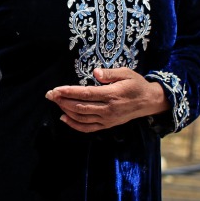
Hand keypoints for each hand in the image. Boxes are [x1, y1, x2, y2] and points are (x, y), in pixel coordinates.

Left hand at [45, 67, 169, 132]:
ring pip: (82, 117)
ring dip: (66, 110)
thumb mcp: (126, 73)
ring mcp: (108, 119)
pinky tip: (64, 118)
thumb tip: (96, 72)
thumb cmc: (136, 84)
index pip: (85, 94)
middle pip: (80, 106)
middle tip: (49, 95)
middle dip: (62, 101)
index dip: (69, 92)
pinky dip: (74, 125)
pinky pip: (88, 128)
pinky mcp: (108, 125)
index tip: (56, 89)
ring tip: (55, 102)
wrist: (149, 101)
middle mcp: (108, 109)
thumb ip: (110, 73)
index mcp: (112, 95)